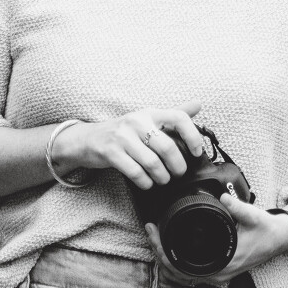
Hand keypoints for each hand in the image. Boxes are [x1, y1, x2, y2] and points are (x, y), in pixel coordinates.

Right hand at [52, 103, 207, 188]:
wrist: (88, 139)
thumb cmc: (124, 132)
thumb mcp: (147, 119)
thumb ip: (172, 114)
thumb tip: (198, 104)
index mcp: (149, 113)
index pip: (179, 117)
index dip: (192, 135)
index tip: (196, 151)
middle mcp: (136, 121)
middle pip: (167, 147)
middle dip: (177, 166)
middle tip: (178, 174)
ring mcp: (122, 137)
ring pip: (152, 163)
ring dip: (162, 177)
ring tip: (163, 180)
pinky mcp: (111, 152)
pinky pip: (135, 172)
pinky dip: (145, 182)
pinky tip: (147, 183)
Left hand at [145, 194, 287, 284]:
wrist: (280, 238)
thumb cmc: (267, 229)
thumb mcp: (254, 216)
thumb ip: (238, 207)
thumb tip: (223, 196)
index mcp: (224, 264)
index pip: (183, 267)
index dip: (164, 252)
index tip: (155, 233)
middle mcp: (218, 274)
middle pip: (177, 272)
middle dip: (159, 253)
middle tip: (150, 230)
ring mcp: (217, 274)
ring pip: (181, 275)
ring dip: (166, 259)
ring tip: (155, 237)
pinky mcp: (218, 270)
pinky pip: (190, 273)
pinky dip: (176, 263)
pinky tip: (169, 247)